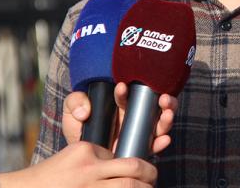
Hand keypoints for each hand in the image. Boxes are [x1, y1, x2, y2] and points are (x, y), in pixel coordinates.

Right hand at [1, 141, 155, 187]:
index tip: (138, 171)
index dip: (131, 164)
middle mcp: (89, 169)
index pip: (120, 155)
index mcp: (85, 151)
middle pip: (133, 168)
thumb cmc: (49, 177)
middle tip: (153, 177)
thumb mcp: (72, 158)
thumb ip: (94, 158)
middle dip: (149, 174)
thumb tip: (120, 163)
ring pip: (129, 187)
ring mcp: (89, 187)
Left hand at [63, 83, 177, 153]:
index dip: (127, 90)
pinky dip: (161, 142)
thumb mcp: (72, 110)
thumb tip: (86, 110)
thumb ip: (75, 101)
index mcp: (120, 102)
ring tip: (168, 114)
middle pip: (155, 105)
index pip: (129, 93)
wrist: (79, 152)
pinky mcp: (139, 148)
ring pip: (160, 122)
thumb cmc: (78, 126)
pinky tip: (164, 139)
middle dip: (163, 100)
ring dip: (167, 118)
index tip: (121, 87)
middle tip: (163, 98)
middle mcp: (133, 114)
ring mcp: (138, 131)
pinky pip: (154, 145)